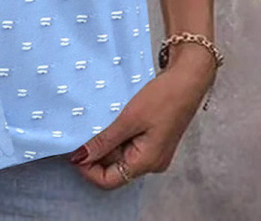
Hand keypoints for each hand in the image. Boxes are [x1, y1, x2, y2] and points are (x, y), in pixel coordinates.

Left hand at [67, 46, 216, 189]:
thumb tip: (79, 158)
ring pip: (120, 155)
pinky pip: (128, 144)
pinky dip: (115, 135)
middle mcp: (151, 163)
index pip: (109, 180)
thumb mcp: (129, 119)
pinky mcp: (153, 138)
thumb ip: (104, 141)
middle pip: (114, 169)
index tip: (72, 150)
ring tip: (92, 123)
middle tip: (78, 133)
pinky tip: (107, 120)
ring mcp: (153, 151)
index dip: (88, 169)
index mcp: (146, 162)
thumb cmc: (161, 98)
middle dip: (95, 154)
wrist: (188, 79)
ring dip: (105, 143)